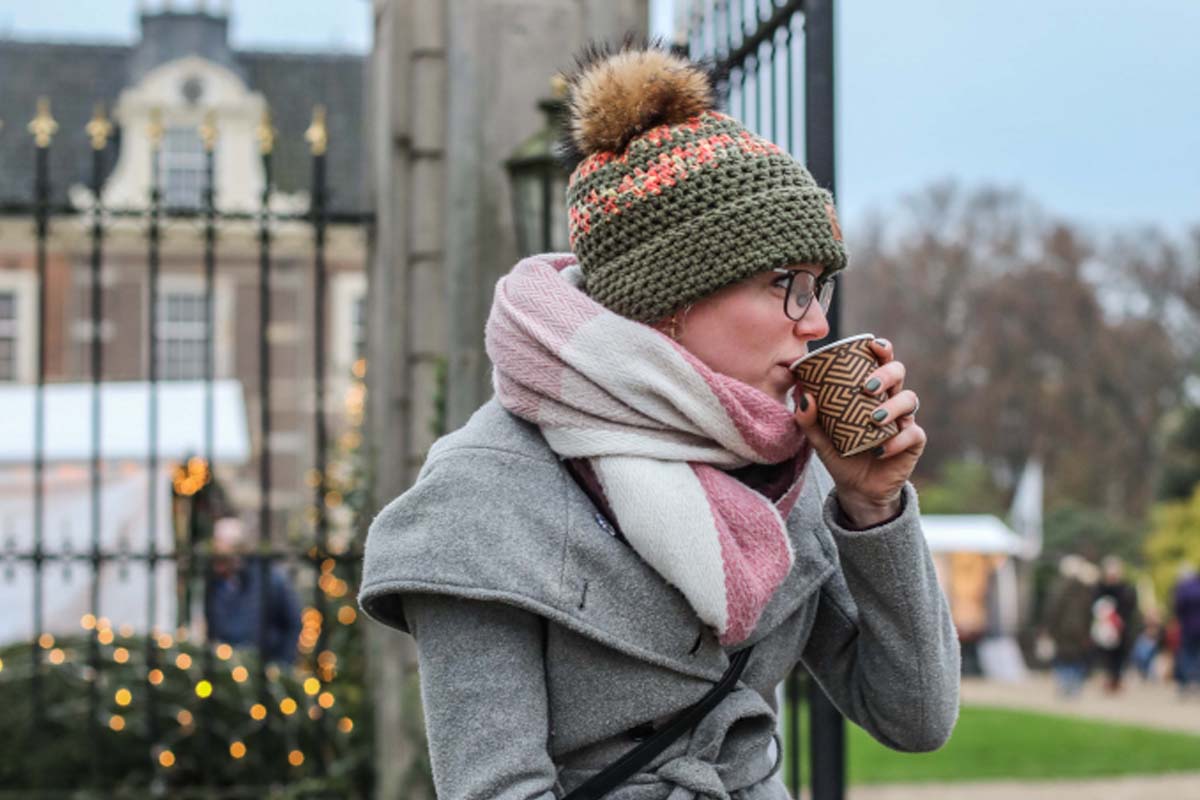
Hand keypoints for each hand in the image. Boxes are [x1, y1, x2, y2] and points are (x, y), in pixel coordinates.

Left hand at [792, 337, 924, 527]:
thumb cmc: (840, 453)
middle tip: (868, 387)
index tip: (872, 345)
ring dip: (892, 406)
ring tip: (873, 419)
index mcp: (871, 391)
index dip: (881, 349)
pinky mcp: (913, 442)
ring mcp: (904, 420)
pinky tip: (880, 450)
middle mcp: (890, 400)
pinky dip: (897, 440)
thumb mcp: (819, 439)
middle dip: (886, 374)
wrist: (856, 488)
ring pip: (909, 400)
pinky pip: (912, 434)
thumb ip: (809, 420)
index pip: (880, 361)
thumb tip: (804, 396)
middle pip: (899, 373)